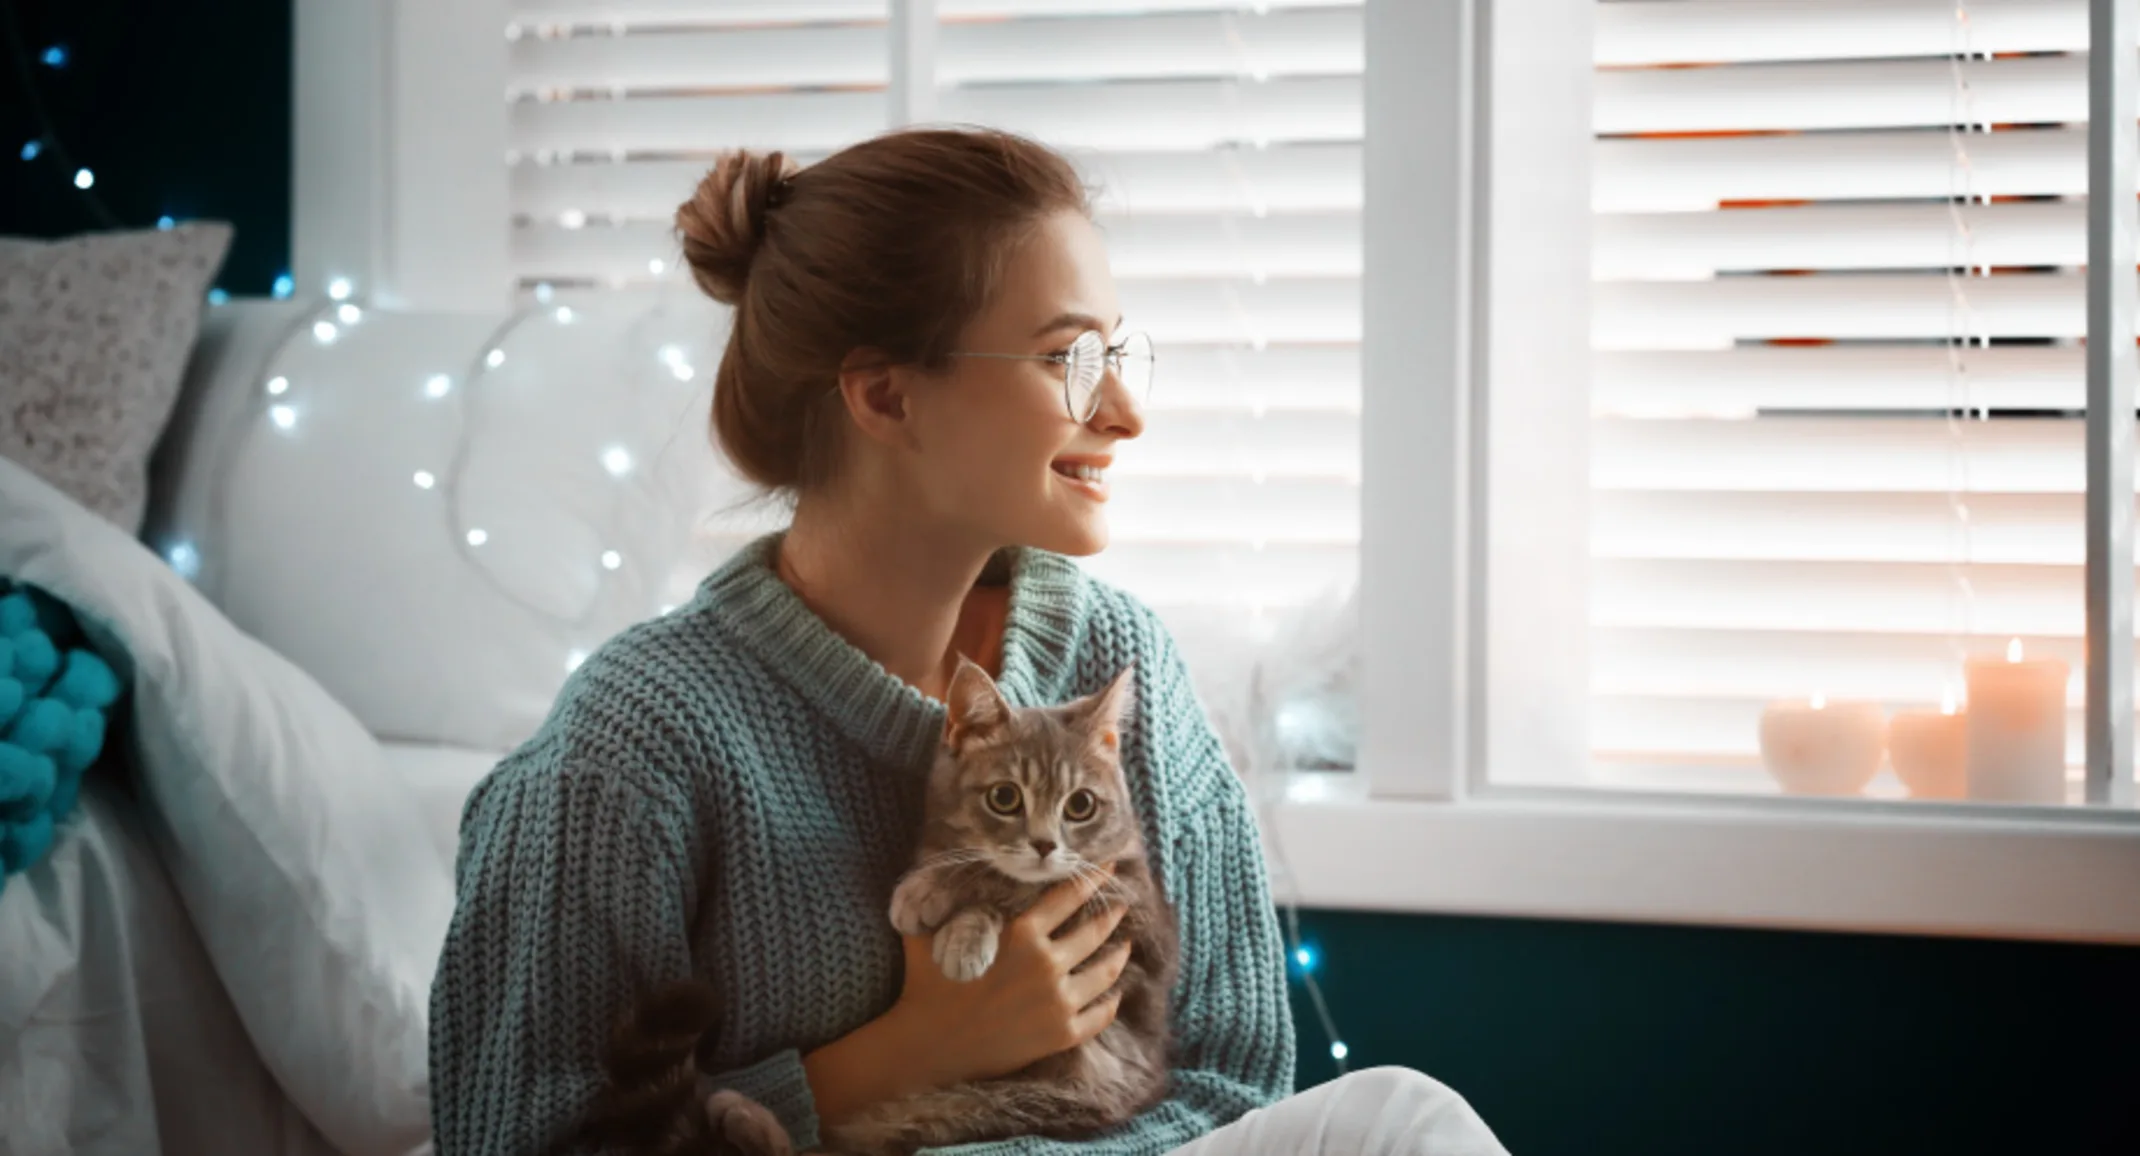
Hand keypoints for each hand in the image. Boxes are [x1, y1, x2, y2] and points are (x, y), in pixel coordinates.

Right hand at [886, 865, 1133, 1087]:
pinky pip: (1100, 1015)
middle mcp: (1048, 964)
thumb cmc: (928, 986)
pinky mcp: (1063, 1034)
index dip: (1092, 880)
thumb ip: (945, 900)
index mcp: (1022, 934)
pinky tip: (1114, 995)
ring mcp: (1059, 1001)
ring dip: (1118, 956)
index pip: (1069, 898)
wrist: (930, 1048)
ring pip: (1105, 973)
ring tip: (1125, 947)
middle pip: (1094, 933)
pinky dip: (1111, 1002)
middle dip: (1112, 915)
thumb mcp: (933, 932)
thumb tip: (936, 869)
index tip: (1109, 868)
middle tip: (1123, 905)